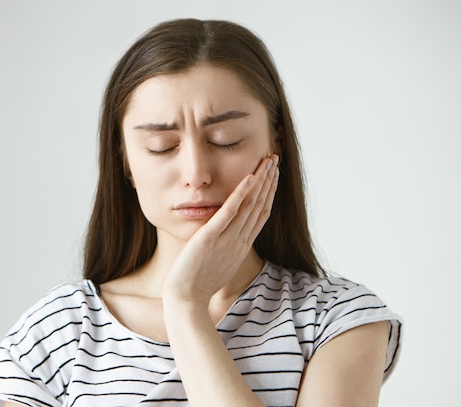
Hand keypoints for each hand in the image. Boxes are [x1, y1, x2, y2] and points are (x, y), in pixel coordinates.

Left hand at [162, 154, 279, 305]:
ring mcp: (227, 239)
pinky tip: (249, 177)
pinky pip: (229, 213)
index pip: (260, 215)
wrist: (185, 300)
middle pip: (260, 206)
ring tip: (268, 161)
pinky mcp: (210, 238)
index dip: (269, 194)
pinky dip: (240, 194)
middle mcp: (239, 241)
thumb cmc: (196, 285)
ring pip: (250, 206)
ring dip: (260, 181)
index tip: (273, 177)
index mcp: (241, 247)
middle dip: (269, 181)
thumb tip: (224, 239)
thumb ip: (223, 248)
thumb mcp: (217, 264)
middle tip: (275, 160)